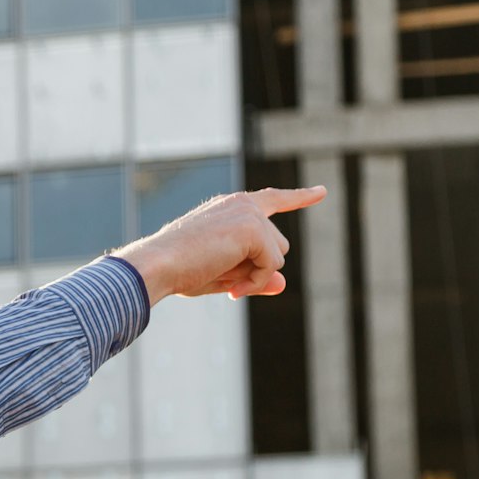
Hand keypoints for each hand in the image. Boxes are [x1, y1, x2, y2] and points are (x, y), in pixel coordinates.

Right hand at [110, 186, 326, 304]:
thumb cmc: (179, 270)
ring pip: (278, 255)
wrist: (157, 265)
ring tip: (226, 284)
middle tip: (228, 285)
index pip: (272, 199)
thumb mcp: (223, 274)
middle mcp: (241, 204)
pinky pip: (272, 265)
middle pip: (278, 244)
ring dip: (256, 276)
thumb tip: (283, 284)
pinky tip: (231, 286)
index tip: (321, 192)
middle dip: (259, 269)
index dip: (299, 197)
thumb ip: (256, 276)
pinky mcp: (253, 228)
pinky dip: (255, 282)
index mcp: (229, 208)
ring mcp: (248, 213)